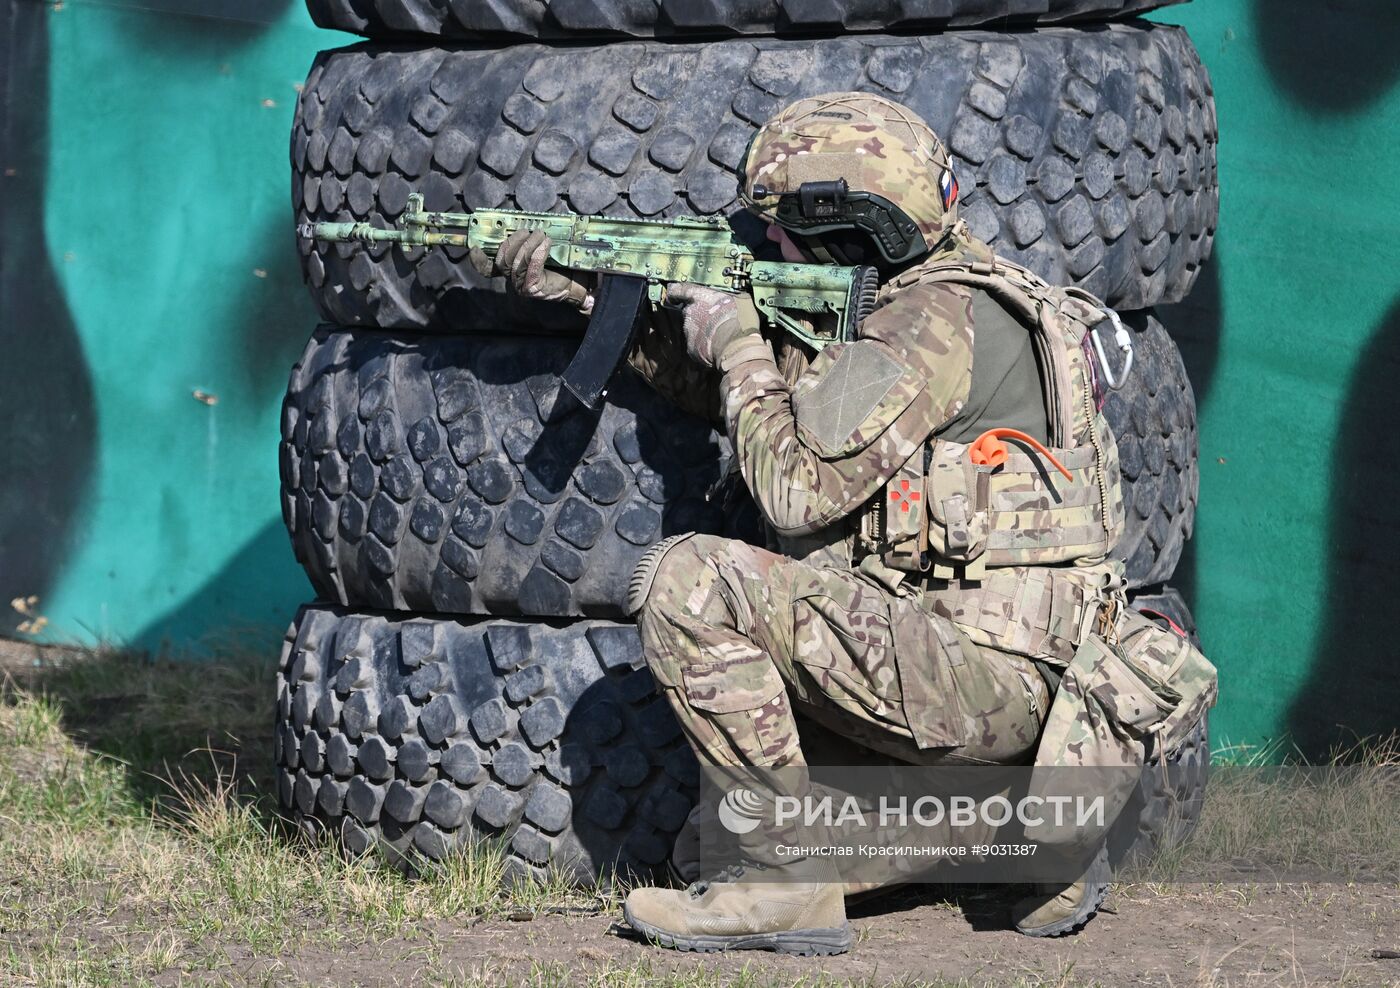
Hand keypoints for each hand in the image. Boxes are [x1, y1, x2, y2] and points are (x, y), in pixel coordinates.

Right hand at [469, 229, 592, 310]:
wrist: (580, 283)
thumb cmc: (564, 265)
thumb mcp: (544, 248)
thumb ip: (531, 240)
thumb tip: (528, 220)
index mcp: (511, 270)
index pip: (488, 269)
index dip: (479, 260)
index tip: (474, 248)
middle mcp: (513, 280)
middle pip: (502, 259)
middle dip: (513, 241)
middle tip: (527, 230)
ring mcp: (522, 286)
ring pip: (516, 261)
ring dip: (529, 244)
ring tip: (541, 234)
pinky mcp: (533, 288)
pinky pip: (531, 266)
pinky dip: (538, 252)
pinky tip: (546, 243)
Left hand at [665, 283, 762, 370]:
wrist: (736, 346)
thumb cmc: (739, 320)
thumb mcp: (739, 298)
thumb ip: (727, 296)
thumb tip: (730, 296)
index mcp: (699, 296)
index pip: (678, 289)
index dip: (675, 292)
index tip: (674, 294)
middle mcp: (690, 312)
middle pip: (688, 311)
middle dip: (698, 314)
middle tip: (713, 318)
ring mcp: (688, 331)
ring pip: (692, 328)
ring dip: (702, 330)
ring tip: (719, 334)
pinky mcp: (691, 348)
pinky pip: (695, 344)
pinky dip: (704, 345)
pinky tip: (717, 346)